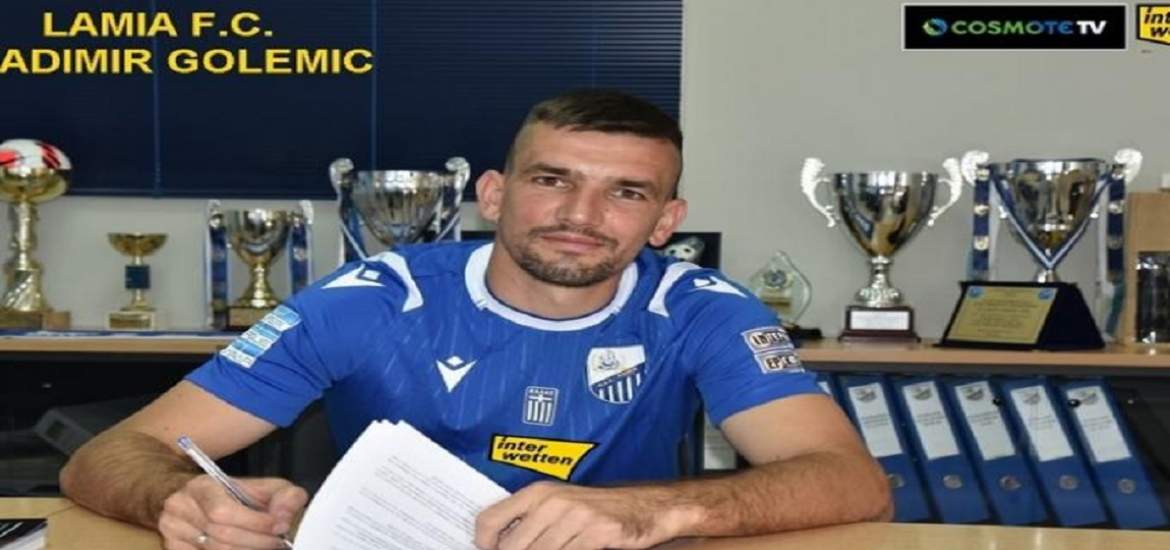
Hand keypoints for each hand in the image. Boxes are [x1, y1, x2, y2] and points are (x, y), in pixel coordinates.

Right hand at [157, 475, 307, 548]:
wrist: (205, 502)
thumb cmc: (240, 496)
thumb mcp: (267, 489)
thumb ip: (285, 497)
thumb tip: (283, 518)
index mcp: (201, 487)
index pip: (222, 511)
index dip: (255, 523)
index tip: (279, 527)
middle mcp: (180, 508)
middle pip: (220, 536)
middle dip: (256, 542)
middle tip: (277, 542)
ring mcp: (172, 531)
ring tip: (265, 546)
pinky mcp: (174, 549)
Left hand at [475, 481, 688, 549]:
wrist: (649, 508)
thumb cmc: (599, 511)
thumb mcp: (561, 507)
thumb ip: (531, 523)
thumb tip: (501, 545)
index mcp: (538, 493)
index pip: (490, 519)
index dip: (484, 543)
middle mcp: (553, 502)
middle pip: (512, 547)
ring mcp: (576, 517)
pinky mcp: (598, 533)